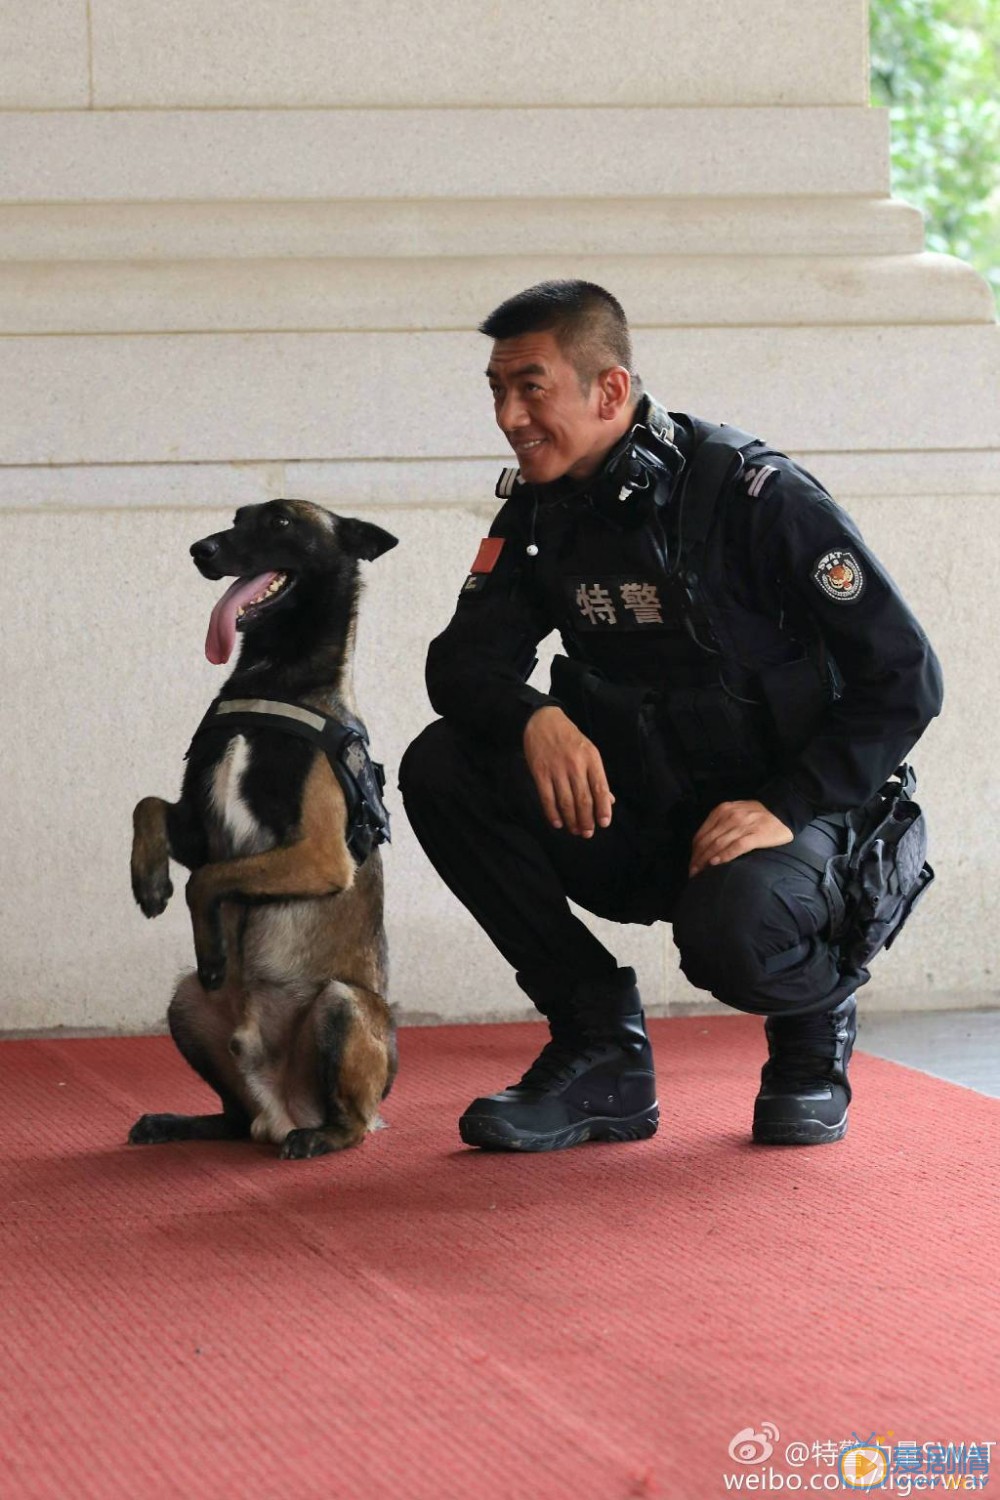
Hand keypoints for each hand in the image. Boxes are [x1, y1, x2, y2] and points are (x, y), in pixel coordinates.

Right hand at [523, 706, 613, 837]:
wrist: (542, 721)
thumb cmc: (569, 738)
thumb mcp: (589, 752)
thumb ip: (598, 776)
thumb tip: (609, 801)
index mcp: (591, 759)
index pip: (600, 788)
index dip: (603, 809)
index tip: (604, 823)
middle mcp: (575, 765)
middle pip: (583, 799)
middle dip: (586, 820)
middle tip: (588, 833)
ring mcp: (556, 769)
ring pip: (566, 802)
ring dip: (571, 820)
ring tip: (575, 830)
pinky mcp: (540, 773)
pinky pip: (547, 798)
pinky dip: (552, 814)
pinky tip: (558, 823)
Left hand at [689, 799, 791, 877]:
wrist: (783, 811)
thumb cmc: (756, 816)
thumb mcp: (734, 813)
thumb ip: (719, 824)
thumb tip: (703, 845)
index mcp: (722, 810)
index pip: (702, 833)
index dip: (694, 851)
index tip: (691, 864)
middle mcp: (730, 816)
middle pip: (708, 841)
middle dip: (697, 858)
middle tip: (693, 873)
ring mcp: (743, 825)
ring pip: (718, 844)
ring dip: (707, 860)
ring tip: (701, 873)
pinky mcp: (756, 834)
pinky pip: (736, 846)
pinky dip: (724, 855)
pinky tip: (716, 864)